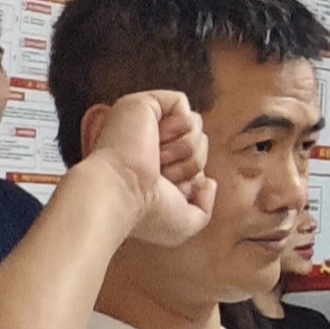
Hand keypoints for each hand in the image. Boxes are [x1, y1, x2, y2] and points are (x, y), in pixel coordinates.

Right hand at [82, 90, 214, 245]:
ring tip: (154, 160)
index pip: (196, 161)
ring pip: (195, 125)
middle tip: (160, 174)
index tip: (167, 189)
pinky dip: (177, 126)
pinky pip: (181, 103)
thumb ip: (204, 208)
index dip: (192, 177)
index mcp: (156, 166)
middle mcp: (149, 142)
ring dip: (183, 150)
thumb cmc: (146, 214)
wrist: (121, 194)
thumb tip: (208, 182)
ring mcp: (145, 122)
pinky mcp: (143, 104)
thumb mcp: (184, 225)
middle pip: (200, 141)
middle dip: (190, 163)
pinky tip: (154, 141)